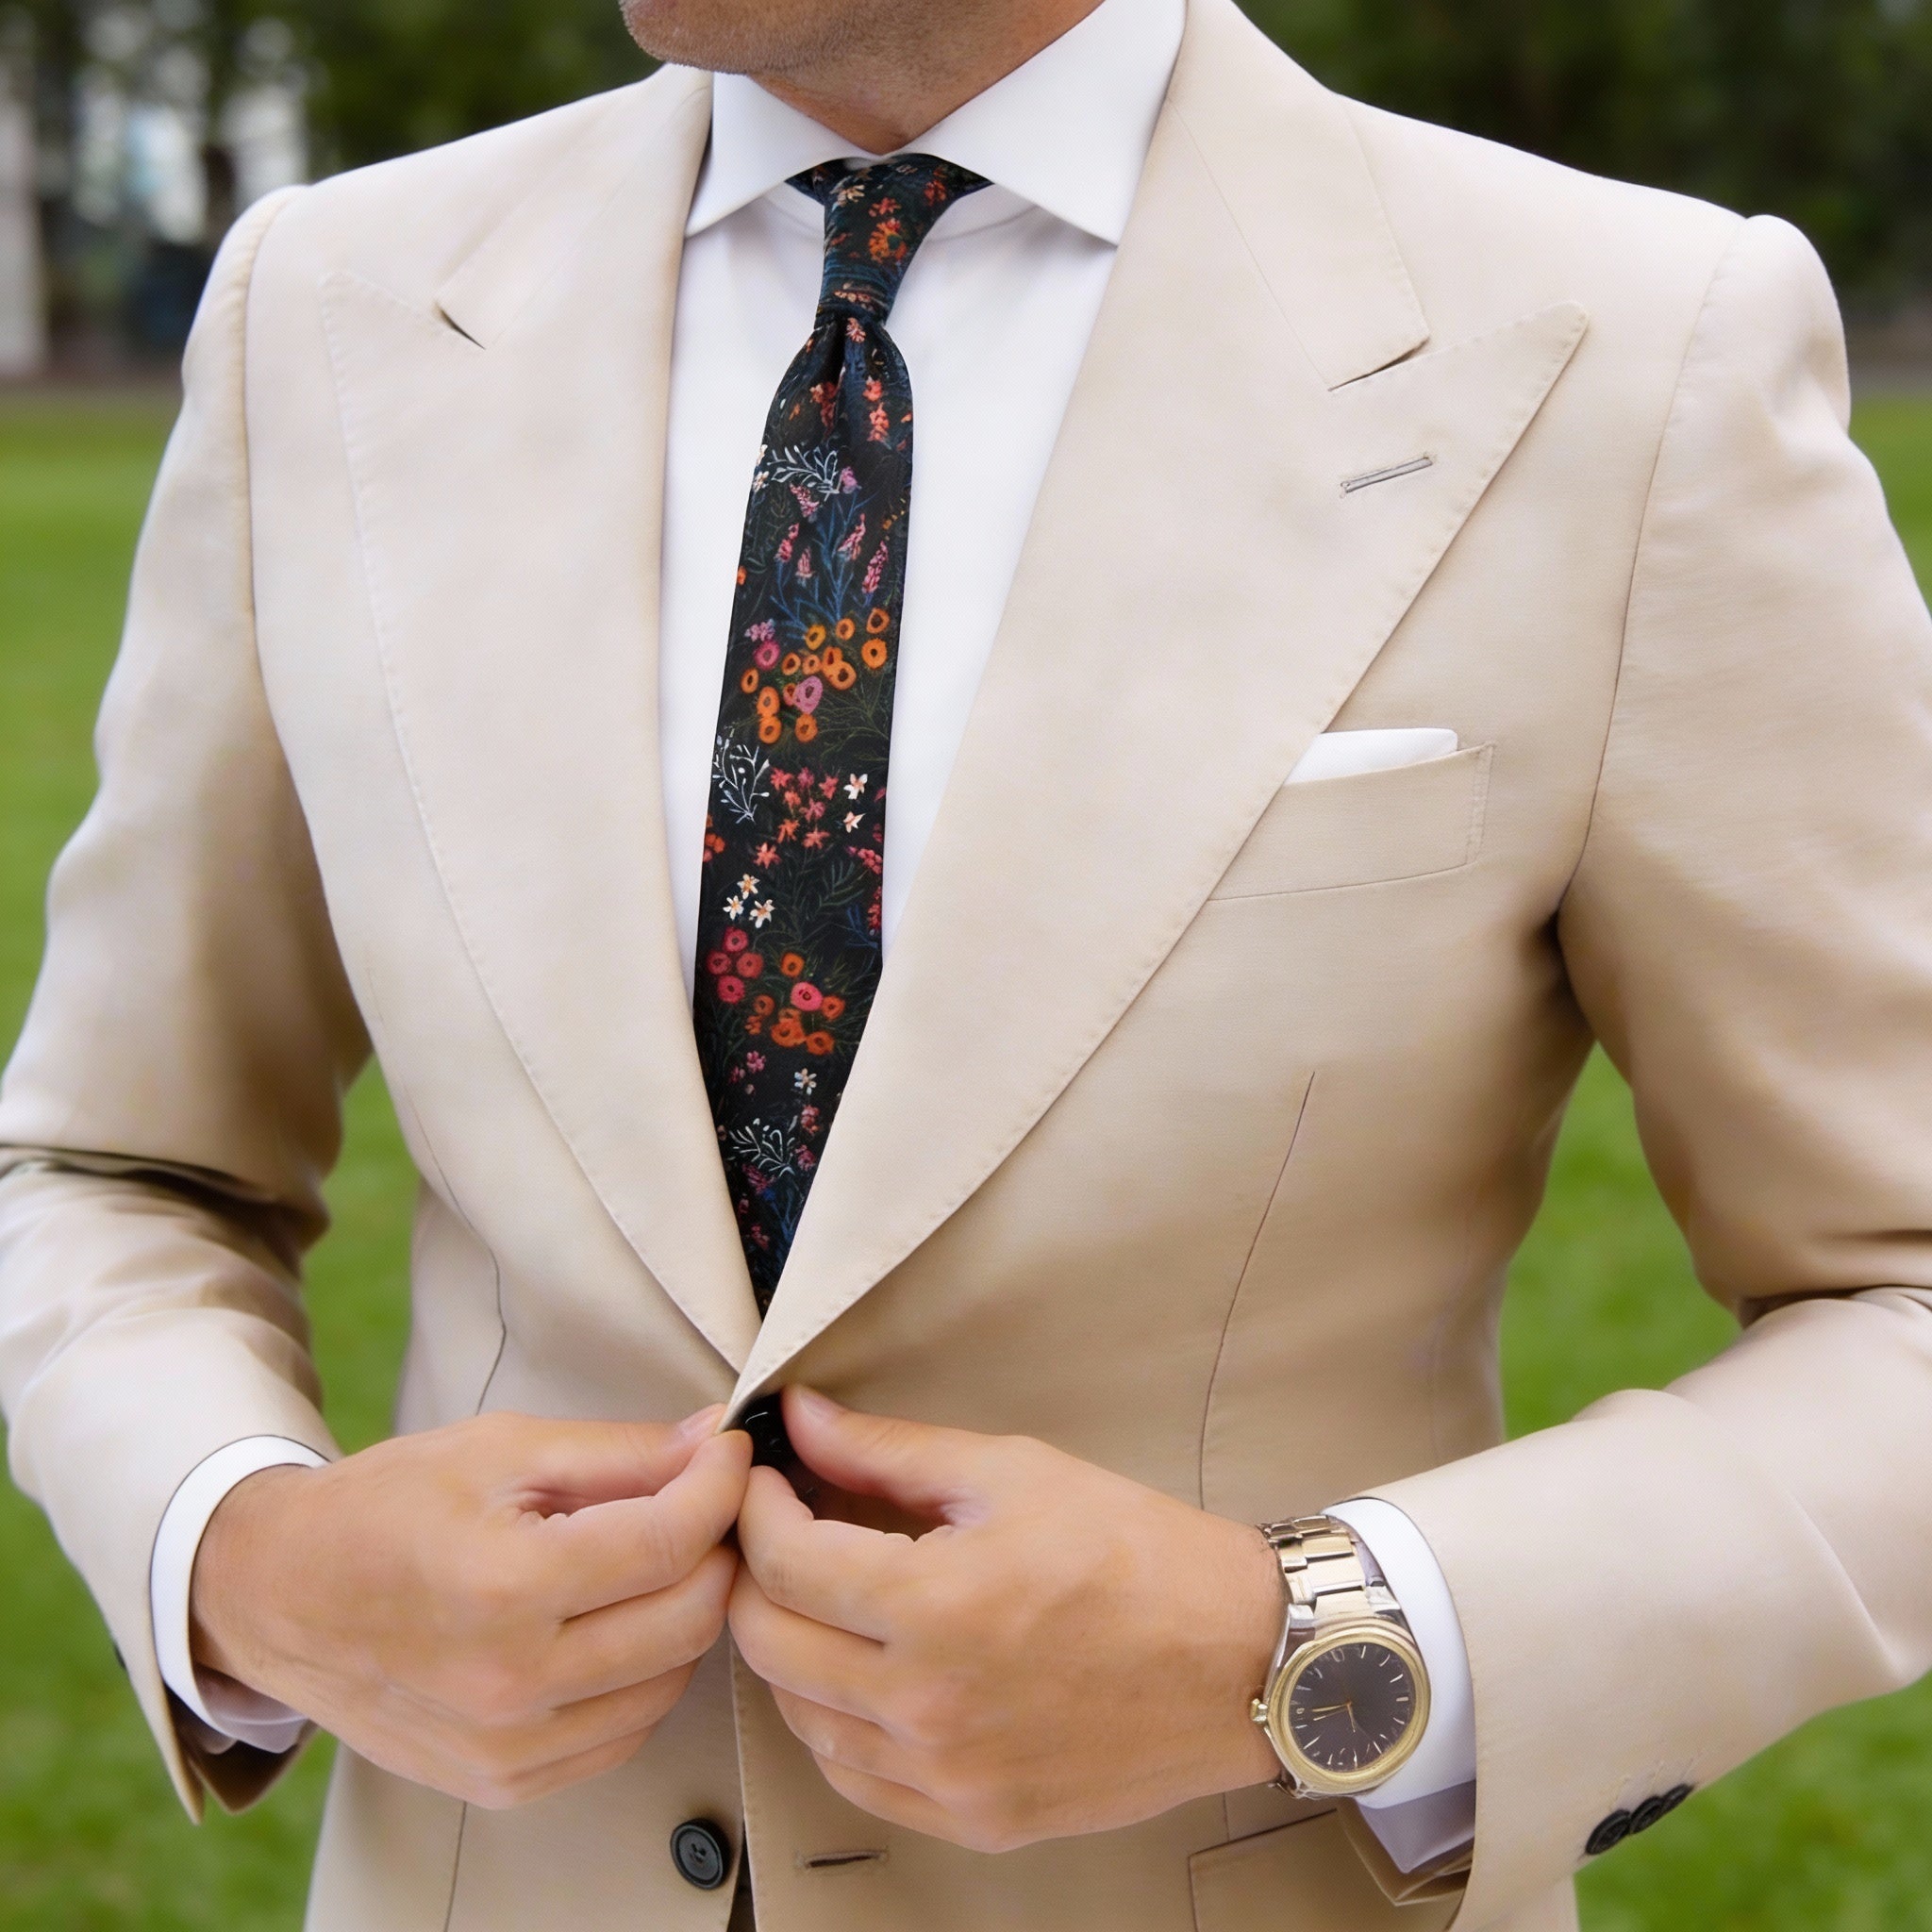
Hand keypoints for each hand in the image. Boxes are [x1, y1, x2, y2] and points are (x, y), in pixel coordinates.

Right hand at [191, 1408, 751, 1807]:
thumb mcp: (502, 1448)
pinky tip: (617, 1620)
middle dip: (716, 1546)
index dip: (722, 1485)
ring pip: (672, 1679)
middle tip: (702, 1500)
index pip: (672, 1541)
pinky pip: (627, 1731)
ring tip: (657, 1556)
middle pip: (690, 1616)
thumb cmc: (385, 1508)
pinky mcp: (505, 1783)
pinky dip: (646, 1673)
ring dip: (687, 1610)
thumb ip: (622, 1451)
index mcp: (505, 1587)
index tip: (729, 1453)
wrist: (280, 1595)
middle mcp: (510, 1684)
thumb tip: (716, 1441)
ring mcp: (507, 1748)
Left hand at [729, 1388, 1283, 1851]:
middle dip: (755, 1576)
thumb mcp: (1013, 1473)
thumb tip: (802, 1419)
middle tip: (781, 1532)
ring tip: (827, 1598)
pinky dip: (836, 1723)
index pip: (782, 1564)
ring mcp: (947, 1777)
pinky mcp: (972, 1819)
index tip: (764, 1479)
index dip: (754, 1510)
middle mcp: (927, 1705)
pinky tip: (864, 1674)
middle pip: (769, 1645)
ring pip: (800, 1720)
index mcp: (935, 1605)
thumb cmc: (1138, 1553)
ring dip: (791, 1651)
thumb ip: (890, 1451)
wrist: (1239, 1660)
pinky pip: (854, 1779)